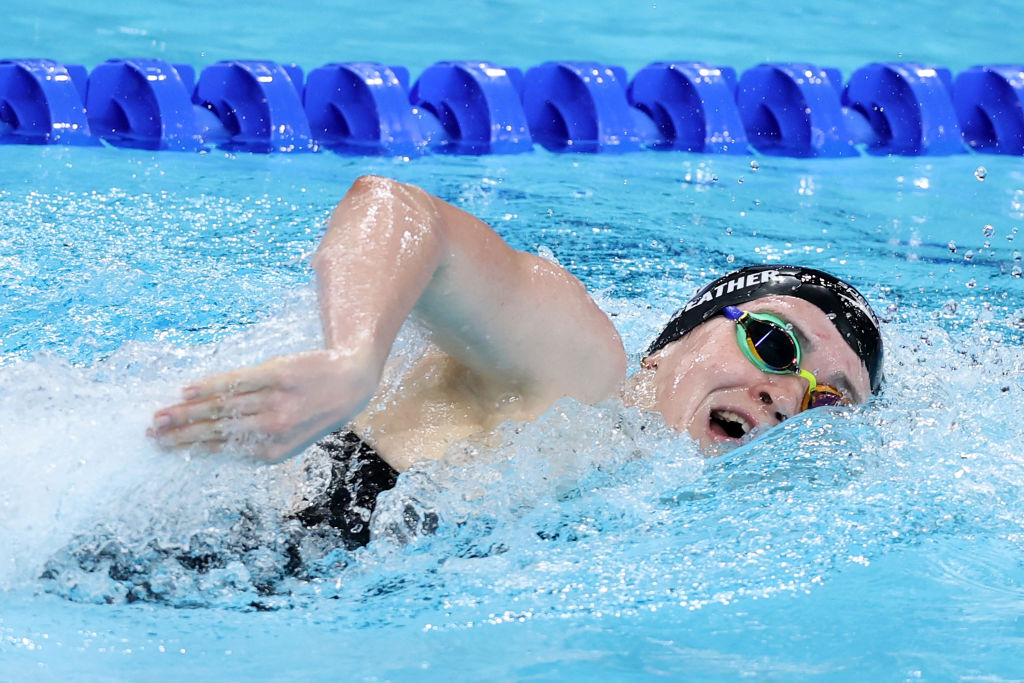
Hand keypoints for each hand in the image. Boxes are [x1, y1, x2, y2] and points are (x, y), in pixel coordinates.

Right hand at [148, 349, 380, 462]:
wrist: (351, 382)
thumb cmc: (315, 411)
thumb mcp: (291, 437)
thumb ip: (255, 440)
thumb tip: (209, 442)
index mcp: (274, 450)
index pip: (222, 449)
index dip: (190, 448)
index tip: (163, 448)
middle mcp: (273, 428)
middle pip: (216, 430)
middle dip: (180, 434)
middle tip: (151, 435)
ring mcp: (276, 401)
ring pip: (222, 407)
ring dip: (187, 411)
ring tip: (160, 415)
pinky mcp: (278, 374)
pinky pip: (238, 381)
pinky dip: (211, 385)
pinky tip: (188, 389)